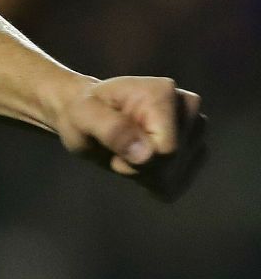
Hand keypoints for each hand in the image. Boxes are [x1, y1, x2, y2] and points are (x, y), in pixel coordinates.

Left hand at [49, 76, 205, 201]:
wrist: (88, 116)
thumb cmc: (83, 111)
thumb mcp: (83, 116)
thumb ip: (112, 130)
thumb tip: (148, 155)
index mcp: (164, 93)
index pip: (167, 150)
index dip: (135, 159)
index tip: (112, 142)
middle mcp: (188, 108)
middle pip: (173, 164)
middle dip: (138, 166)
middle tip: (115, 146)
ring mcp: (196, 130)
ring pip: (174, 177)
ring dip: (144, 174)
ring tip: (125, 150)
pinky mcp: (195, 150)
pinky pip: (176, 185)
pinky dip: (152, 182)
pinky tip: (137, 162)